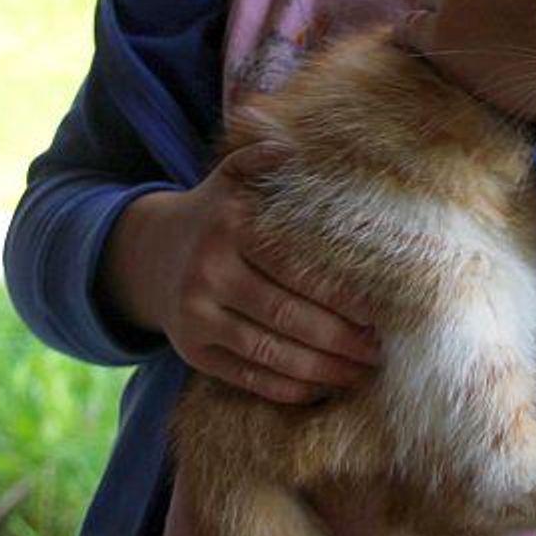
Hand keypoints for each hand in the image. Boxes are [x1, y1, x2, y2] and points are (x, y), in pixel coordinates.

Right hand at [98, 142, 380, 403]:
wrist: (152, 253)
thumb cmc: (217, 214)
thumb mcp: (231, 178)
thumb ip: (260, 159)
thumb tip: (287, 147)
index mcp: (229, 228)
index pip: (297, 269)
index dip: (343, 295)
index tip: (383, 311)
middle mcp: (208, 273)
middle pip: (287, 316)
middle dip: (342, 339)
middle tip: (383, 350)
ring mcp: (196, 317)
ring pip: (270, 353)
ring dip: (324, 369)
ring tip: (364, 373)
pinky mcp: (193, 352)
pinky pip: (248, 376)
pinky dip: (290, 388)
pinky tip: (325, 386)